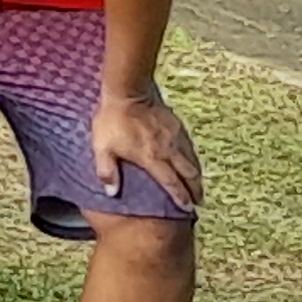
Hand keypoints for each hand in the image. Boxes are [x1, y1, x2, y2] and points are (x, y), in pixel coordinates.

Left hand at [92, 90, 202, 209]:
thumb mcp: (102, 147)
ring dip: (197, 176)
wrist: (128, 93)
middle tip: (199, 202)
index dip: (181, 197)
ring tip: (199, 187)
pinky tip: (193, 163)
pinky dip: (194, 159)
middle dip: (195, 190)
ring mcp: (175, 138)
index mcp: (152, 158)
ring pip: (192, 161)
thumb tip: (111, 192)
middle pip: (189, 174)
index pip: (171, 183)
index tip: (188, 208)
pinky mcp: (178, 126)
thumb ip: (107, 171)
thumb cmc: (113, 120)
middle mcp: (168, 151)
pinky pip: (189, 148)